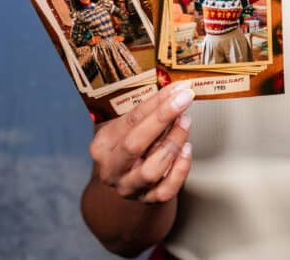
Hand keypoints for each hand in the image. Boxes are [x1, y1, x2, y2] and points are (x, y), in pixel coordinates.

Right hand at [89, 81, 194, 202]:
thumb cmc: (133, 146)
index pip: (130, 120)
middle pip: (134, 144)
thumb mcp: (130, 127)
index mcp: (102, 146)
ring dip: (173, 142)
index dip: (157, 102)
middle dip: (162, 118)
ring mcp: (129, 187)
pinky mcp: (148, 200)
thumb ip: (147, 112)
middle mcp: (111, 169)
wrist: (131, 181)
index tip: (179, 88)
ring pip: (151, 169)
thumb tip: (176, 90)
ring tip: (185, 123)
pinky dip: (180, 168)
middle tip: (185, 100)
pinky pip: (167, 189)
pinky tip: (187, 149)